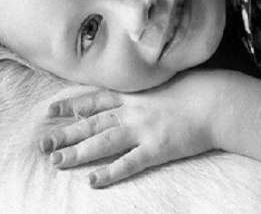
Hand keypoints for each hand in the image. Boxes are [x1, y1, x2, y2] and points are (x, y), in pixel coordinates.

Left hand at [39, 69, 226, 187]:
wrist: (216, 100)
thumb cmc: (194, 87)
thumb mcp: (164, 79)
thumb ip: (144, 86)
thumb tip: (131, 88)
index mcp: (134, 94)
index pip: (96, 99)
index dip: (72, 106)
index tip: (51, 111)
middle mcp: (133, 111)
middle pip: (93, 123)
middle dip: (66, 132)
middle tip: (43, 144)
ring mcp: (144, 130)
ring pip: (103, 142)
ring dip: (79, 152)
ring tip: (57, 161)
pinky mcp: (157, 148)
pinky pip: (129, 163)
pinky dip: (111, 173)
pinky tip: (93, 182)